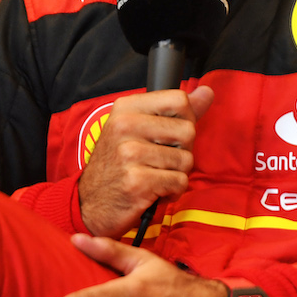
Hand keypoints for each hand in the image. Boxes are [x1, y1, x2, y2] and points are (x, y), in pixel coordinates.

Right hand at [78, 85, 213, 237]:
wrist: (89, 204)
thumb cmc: (118, 165)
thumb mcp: (139, 130)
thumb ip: (175, 111)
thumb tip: (207, 92)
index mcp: (126, 108)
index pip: (179, 99)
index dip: (184, 120)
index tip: (169, 135)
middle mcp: (125, 126)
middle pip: (188, 130)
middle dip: (182, 151)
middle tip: (160, 161)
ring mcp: (129, 154)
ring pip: (186, 159)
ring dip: (176, 174)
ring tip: (155, 176)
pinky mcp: (137, 182)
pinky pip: (179, 182)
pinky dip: (172, 191)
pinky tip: (154, 191)